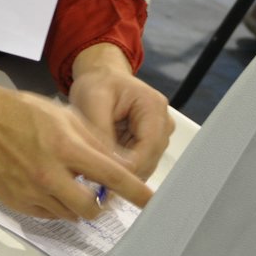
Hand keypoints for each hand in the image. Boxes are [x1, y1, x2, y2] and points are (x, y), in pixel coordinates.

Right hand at [0, 74, 154, 220]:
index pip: (111, 175)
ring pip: (69, 214)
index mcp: (65, 147)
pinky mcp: (17, 202)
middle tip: (99, 194)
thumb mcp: (63, 115)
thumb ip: (92, 141)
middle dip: (101, 204)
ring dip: (77, 205)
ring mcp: (31, 191)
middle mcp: (50, 174)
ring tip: (69, 183)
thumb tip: (116, 163)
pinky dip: (56, 206)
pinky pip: (47, 215)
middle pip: (91, 208)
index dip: (134, 191)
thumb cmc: (20, 112)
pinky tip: (50, 187)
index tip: (149, 201)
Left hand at [67, 43, 172, 180]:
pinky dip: (121, 167)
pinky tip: (104, 163)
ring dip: (121, 170)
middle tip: (94, 178)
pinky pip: (137, 165)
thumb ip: (102, 133)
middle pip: (148, 162)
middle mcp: (163, 123)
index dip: (127, 168)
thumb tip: (109, 165)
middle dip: (123, 172)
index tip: (103, 178)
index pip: (148, 149)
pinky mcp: (150, 144)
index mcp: (154, 108)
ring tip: (96, 167)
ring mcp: (159, 135)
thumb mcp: (92, 101)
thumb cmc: (98, 83)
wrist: (101, 77)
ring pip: (143, 167)